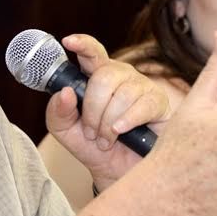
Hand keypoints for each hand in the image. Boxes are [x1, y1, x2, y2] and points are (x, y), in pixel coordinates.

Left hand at [44, 33, 170, 186]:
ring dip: (108, 123)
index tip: (69, 42)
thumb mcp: (66, 132)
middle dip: (93, 110)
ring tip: (107, 140)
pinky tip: (121, 132)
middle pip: (103, 77)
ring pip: (122, 94)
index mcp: (96, 76)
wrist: (120, 173)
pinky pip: (142, 105)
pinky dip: (127, 121)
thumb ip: (57, 112)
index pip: (91, 52)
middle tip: (91, 133)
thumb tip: (65, 93)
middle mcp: (120, 76)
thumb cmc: (94, 147)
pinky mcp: (158, 102)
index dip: (82, 44)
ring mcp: (141, 87)